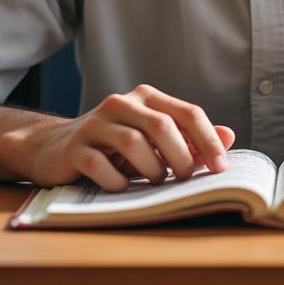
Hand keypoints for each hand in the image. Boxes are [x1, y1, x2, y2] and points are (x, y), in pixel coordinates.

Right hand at [21, 83, 235, 190]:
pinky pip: (101, 165)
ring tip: (153, 181)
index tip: (221, 168)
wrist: (55, 147)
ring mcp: (96, 123)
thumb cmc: (114, 147)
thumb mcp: (153, 140)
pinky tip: (122, 187)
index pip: (187, 113)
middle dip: (180, 157)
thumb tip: (228, 137)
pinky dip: (117, 181)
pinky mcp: (75, 146)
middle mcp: (122, 103)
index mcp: (147, 97)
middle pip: (162, 126)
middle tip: (184, 179)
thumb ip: (189, 138)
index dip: (208, 140)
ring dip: (150, 169)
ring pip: (133, 143)